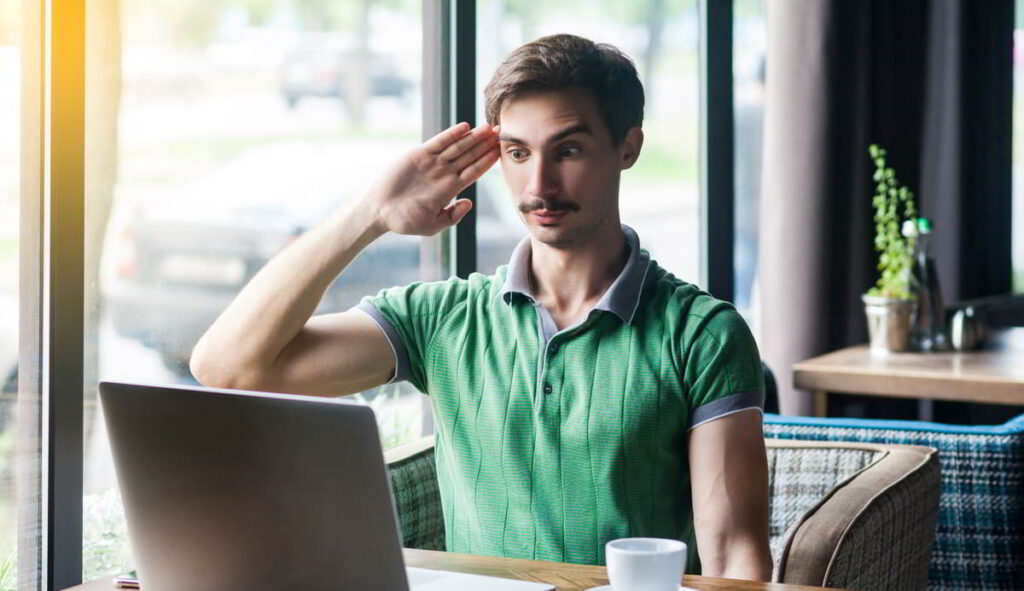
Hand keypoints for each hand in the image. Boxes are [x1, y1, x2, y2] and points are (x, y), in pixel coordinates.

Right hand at [366, 122, 499, 235]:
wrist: (380, 211)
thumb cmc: (405, 221)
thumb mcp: (432, 225)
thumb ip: (452, 216)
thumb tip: (469, 203)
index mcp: (450, 188)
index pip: (474, 171)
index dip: (488, 161)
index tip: (501, 152)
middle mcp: (443, 173)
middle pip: (469, 155)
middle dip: (485, 144)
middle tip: (501, 132)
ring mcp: (432, 163)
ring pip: (457, 147)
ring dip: (473, 137)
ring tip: (488, 128)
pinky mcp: (418, 155)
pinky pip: (438, 142)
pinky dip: (451, 134)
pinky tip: (465, 127)